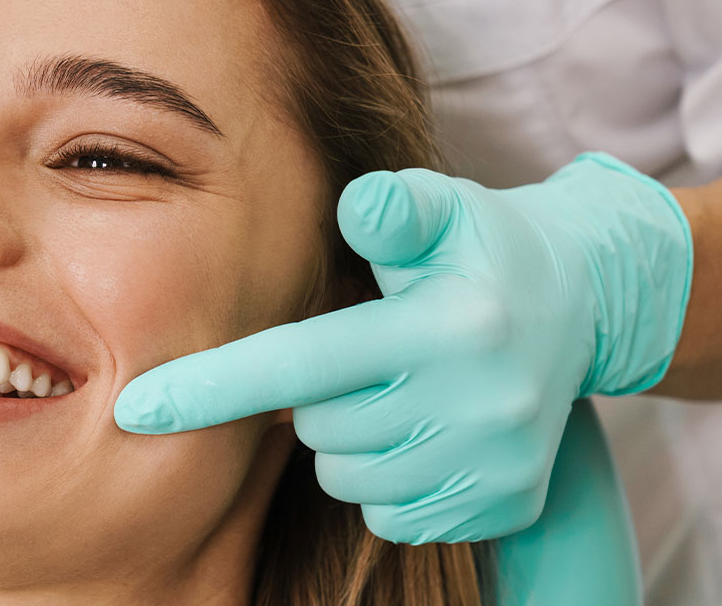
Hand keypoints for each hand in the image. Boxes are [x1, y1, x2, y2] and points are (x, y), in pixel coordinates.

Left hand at [114, 153, 691, 542]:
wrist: (586, 302)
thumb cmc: (479, 246)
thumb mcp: (444, 207)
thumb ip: (394, 208)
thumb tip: (359, 206)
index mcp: (449, 327)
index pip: (302, 365)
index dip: (212, 387)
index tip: (135, 409)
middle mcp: (479, 403)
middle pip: (318, 428)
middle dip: (315, 395)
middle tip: (364, 349)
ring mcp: (495, 464)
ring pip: (349, 478)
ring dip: (350, 438)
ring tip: (397, 385)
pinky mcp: (505, 505)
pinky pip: (392, 515)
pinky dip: (389, 478)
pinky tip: (424, 428)